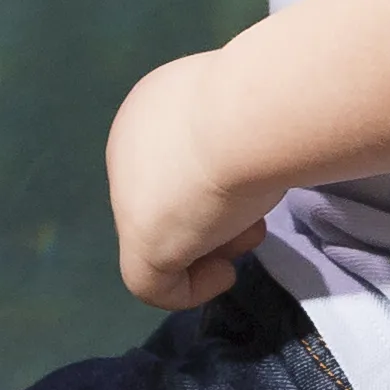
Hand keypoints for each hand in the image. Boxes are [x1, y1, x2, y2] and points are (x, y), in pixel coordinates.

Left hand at [105, 54, 283, 309]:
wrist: (254, 112)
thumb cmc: (263, 101)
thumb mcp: (249, 109)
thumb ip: (239, 132)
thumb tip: (248, 161)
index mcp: (152, 108)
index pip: (174, 160)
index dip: (214, 182)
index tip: (253, 187)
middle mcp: (128, 146)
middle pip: (170, 200)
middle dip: (214, 215)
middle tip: (253, 217)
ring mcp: (126, 196)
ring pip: (165, 239)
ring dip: (213, 244)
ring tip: (249, 230)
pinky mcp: (139, 241)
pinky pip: (153, 284)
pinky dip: (192, 289)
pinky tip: (225, 272)